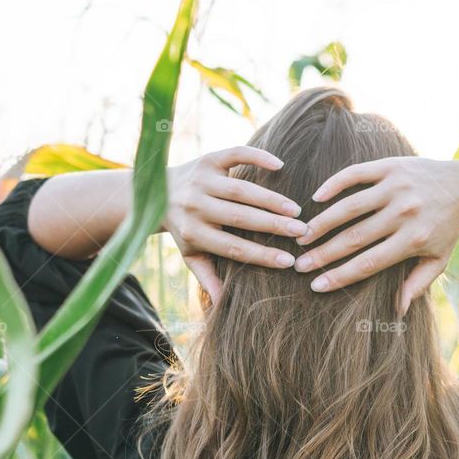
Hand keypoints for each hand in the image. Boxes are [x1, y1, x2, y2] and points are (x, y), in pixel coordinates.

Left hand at [164, 147, 307, 302]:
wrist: (155, 192)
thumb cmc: (182, 228)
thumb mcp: (190, 255)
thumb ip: (206, 277)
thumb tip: (223, 304)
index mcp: (193, 233)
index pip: (234, 247)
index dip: (262, 256)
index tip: (288, 262)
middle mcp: (195, 206)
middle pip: (241, 217)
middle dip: (274, 226)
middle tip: (303, 232)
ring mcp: (201, 180)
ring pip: (241, 190)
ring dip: (272, 199)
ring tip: (296, 209)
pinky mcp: (207, 159)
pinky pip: (235, 154)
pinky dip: (258, 157)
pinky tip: (280, 166)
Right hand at [293, 157, 458, 313]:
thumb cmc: (447, 229)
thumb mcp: (438, 260)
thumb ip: (417, 284)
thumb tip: (397, 310)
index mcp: (413, 239)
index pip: (369, 263)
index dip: (340, 276)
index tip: (317, 286)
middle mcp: (403, 213)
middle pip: (354, 238)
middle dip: (323, 254)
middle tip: (299, 265)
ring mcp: (396, 187)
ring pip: (350, 207)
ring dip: (322, 222)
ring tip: (301, 236)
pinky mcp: (391, 166)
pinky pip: (356, 174)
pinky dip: (334, 184)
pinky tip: (316, 198)